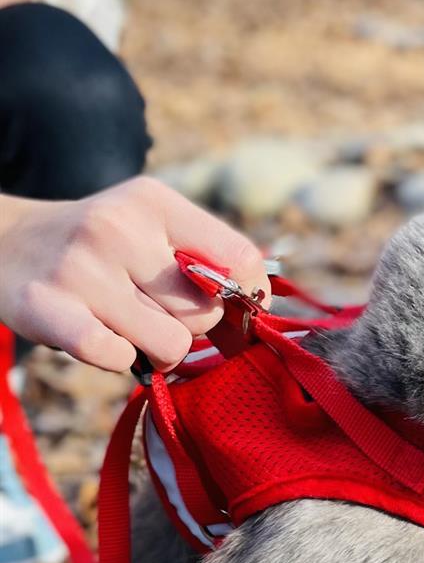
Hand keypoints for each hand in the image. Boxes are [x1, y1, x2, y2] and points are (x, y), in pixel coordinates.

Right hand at [0, 178, 269, 371]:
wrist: (6, 244)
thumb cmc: (100, 249)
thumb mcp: (150, 227)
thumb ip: (206, 258)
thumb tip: (259, 304)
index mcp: (154, 203)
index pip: (239, 259)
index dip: (249, 297)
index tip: (235, 311)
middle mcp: (118, 227)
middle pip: (205, 314)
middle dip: (189, 327)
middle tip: (154, 313)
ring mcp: (81, 268)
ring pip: (171, 345)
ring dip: (156, 350)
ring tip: (127, 327)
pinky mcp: (49, 308)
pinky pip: (118, 359)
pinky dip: (117, 360)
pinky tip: (99, 337)